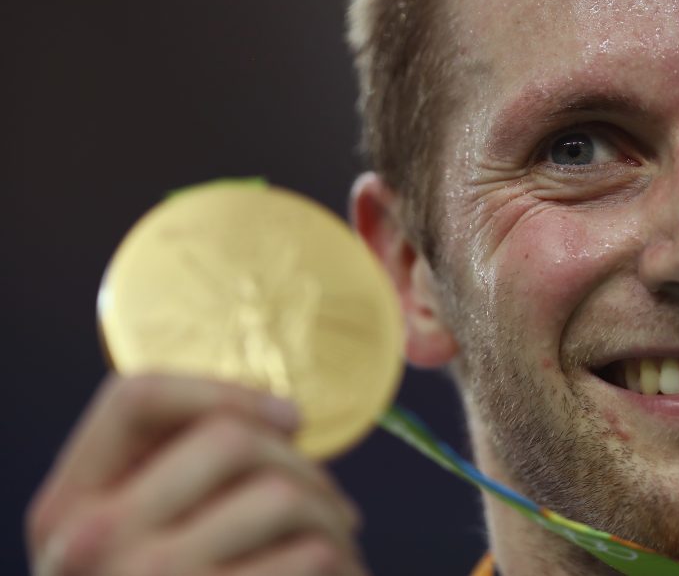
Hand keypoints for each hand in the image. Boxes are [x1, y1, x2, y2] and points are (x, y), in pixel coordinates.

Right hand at [26, 373, 368, 575]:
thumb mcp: (126, 547)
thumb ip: (167, 485)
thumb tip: (276, 420)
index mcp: (68, 509)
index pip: (134, 399)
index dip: (223, 389)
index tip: (288, 416)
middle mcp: (95, 543)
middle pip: (228, 437)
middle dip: (300, 462)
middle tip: (327, 498)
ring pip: (283, 494)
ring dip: (331, 514)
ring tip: (336, 541)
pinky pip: (313, 555)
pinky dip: (343, 561)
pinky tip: (338, 575)